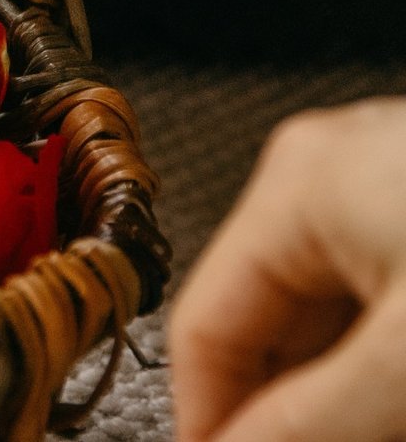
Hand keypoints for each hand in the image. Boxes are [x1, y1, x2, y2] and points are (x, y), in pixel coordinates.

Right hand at [173, 99, 405, 441]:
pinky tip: (397, 399)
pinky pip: (381, 299)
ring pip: (333, 319)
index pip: (201, 327)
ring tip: (371, 422)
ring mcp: (388, 185)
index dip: (206, 420)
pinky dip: (384, 362)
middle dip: (286, 411)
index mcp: (293, 183)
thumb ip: (312, 420)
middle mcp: (330, 170)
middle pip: (271, 326)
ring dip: (345, 395)